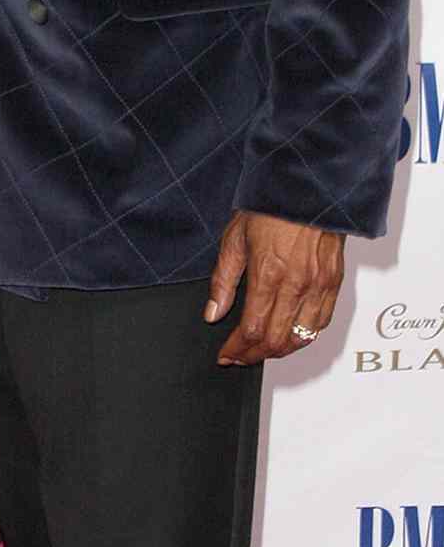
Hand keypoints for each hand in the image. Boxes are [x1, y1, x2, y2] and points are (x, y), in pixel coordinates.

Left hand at [205, 210, 345, 364]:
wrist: (308, 189)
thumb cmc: (270, 209)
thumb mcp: (234, 239)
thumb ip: (223, 281)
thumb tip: (213, 313)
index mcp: (268, 274)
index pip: (252, 329)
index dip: (238, 349)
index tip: (226, 354)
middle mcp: (296, 285)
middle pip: (277, 340)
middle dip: (255, 355)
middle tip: (241, 357)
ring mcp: (319, 285)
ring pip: (301, 338)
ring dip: (280, 352)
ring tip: (262, 351)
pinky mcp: (334, 282)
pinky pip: (321, 323)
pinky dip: (305, 338)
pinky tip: (291, 337)